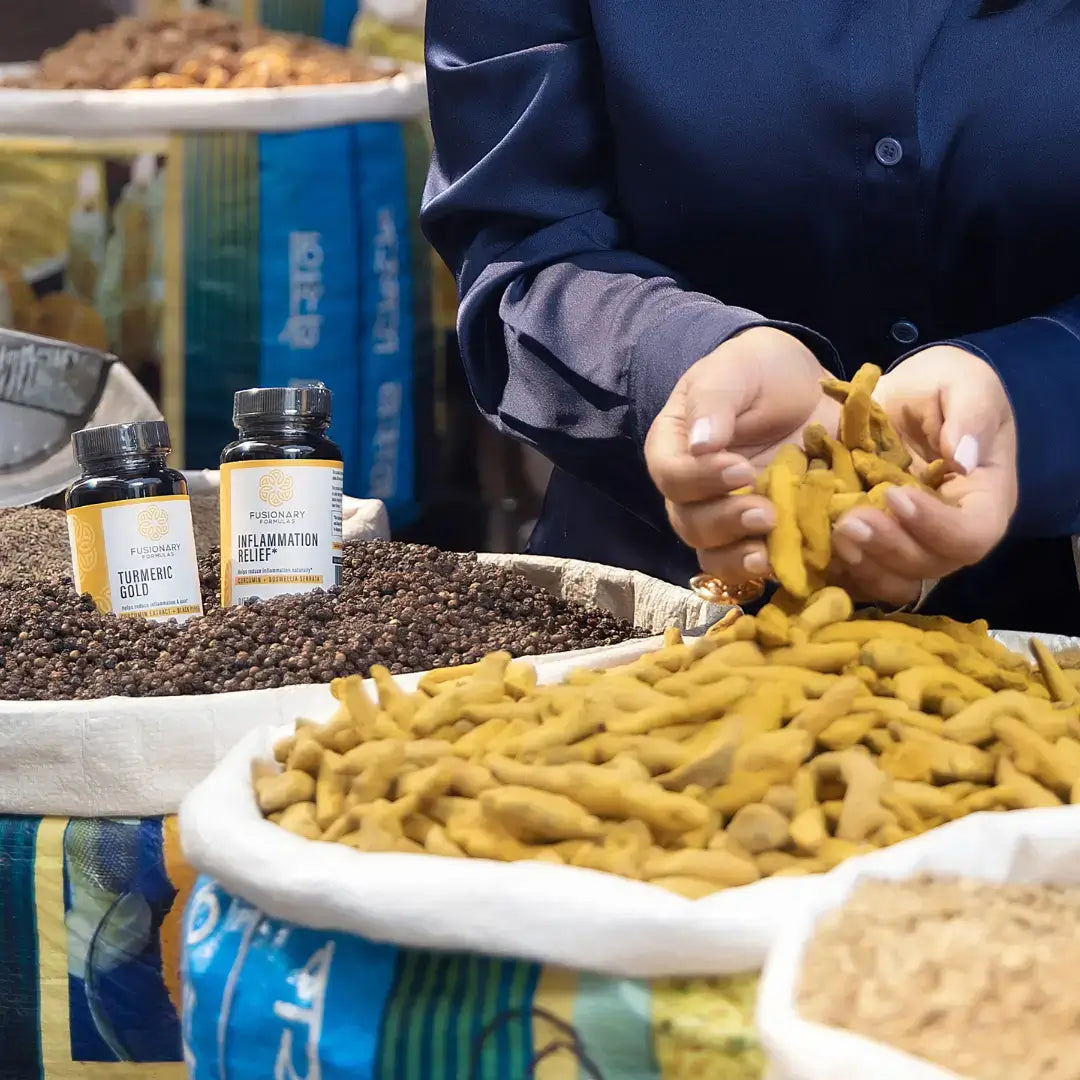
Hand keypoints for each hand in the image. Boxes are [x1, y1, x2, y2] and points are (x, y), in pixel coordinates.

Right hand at [645, 326, 837, 584]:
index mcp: (676, 446)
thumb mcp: (738, 370)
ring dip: (736, 557)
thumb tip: (701, 444)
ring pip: (711, 552)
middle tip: (765, 512)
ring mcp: (724, 515)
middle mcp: (692, 489)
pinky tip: (783, 567)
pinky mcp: (758, 534)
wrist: (810, 389)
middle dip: (725, 521)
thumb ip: (716, 401)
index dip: (701, 480)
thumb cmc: (763, 371)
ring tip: (768, 553)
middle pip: (688, 521)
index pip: (671, 474)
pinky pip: (745, 565)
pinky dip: (760, 571)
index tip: (741, 469)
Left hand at [830, 345, 1017, 606]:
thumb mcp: (962, 381)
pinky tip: (814, 541)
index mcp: (984, 497)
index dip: (935, 525)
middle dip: (888, 546)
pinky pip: (860, 573)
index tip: (895, 495)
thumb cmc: (940, 385)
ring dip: (862, 564)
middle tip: (849, 520)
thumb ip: (970, 413)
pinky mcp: (877, 546)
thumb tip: (962, 457)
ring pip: (894, 580)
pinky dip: (838, 566)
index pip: (972, 534)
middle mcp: (951, 532)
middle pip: (930, 564)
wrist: (898, 395)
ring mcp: (912, 544)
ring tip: (832, 532)